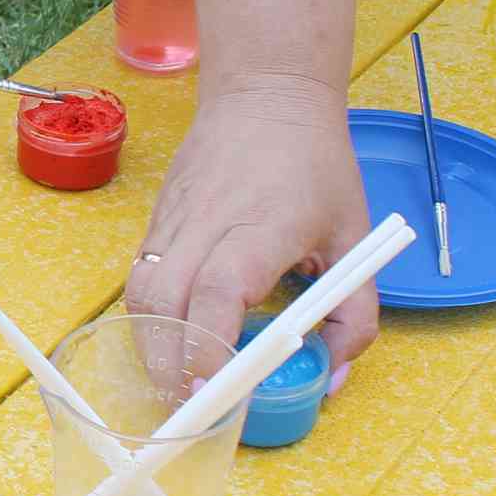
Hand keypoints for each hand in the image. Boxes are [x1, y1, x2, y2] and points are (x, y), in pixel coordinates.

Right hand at [126, 82, 377, 371]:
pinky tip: (170, 338)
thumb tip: (333, 378)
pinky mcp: (157, 219)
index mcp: (261, 227)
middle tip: (188, 402)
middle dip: (167, 361)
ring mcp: (174, 220)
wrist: (265, 93)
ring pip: (139, 290)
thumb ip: (355, 314)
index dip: (209, 346)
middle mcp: (207, 223)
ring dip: (150, 342)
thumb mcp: (356, 238)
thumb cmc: (316, 164)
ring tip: (173, 379)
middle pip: (163, 300)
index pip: (218, 292)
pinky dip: (149, 315)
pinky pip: (140, 276)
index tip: (214, 389)